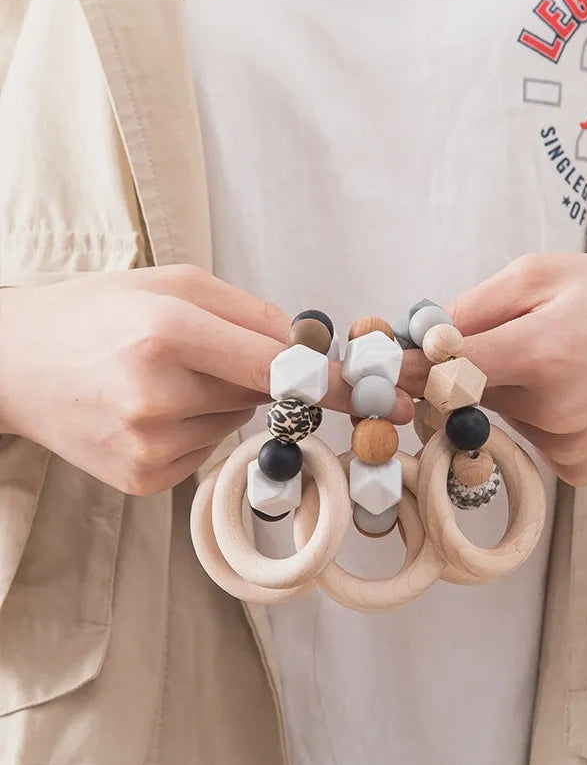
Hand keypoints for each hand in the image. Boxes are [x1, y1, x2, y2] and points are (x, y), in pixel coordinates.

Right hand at [0, 265, 412, 494]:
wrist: (17, 364)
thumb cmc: (98, 312)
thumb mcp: (172, 284)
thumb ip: (250, 313)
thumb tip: (312, 348)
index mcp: (166, 336)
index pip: (273, 367)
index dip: (327, 380)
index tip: (372, 393)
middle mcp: (158, 399)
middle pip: (261, 396)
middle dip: (255, 376)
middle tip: (204, 353)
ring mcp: (150, 448)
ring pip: (237, 424)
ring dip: (223, 402)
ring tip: (164, 379)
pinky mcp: (146, 480)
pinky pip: (210, 451)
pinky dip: (199, 429)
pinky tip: (154, 409)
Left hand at [401, 253, 586, 483]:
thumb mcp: (544, 273)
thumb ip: (475, 305)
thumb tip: (420, 340)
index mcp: (543, 351)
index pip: (445, 373)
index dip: (406, 372)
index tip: (374, 373)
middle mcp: (553, 410)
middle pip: (468, 398)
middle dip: (466, 374)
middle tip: (504, 344)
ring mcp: (568, 447)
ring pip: (498, 420)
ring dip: (506, 395)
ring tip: (561, 364)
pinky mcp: (580, 471)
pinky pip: (529, 443)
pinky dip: (535, 420)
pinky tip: (576, 395)